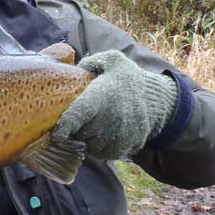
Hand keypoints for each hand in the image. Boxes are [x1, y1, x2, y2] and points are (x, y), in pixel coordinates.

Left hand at [51, 50, 178, 160]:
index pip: (76, 117)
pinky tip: (104, 133)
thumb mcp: (113, 60)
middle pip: (80, 134)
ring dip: (88, 139)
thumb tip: (75, 69)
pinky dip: (99, 147)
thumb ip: (91, 62)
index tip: (58, 133)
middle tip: (84, 117)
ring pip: (89, 146)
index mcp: (99, 98)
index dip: (64, 127)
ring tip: (95, 124)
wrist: (157, 101)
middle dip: (77, 128)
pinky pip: (102, 154)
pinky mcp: (123, 149)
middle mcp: (108, 121)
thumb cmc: (129, 79)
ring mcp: (117, 137)